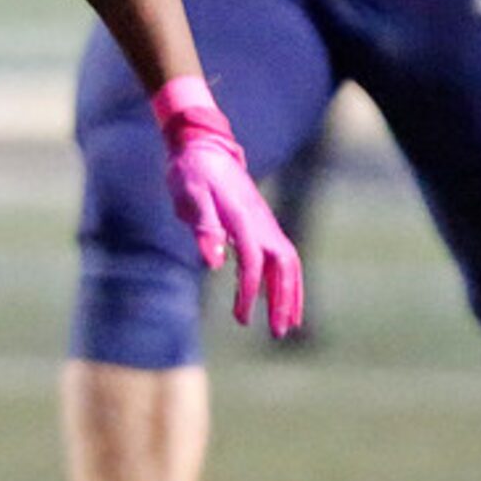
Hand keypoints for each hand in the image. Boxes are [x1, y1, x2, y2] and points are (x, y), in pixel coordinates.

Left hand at [151, 77, 303, 335]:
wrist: (203, 147)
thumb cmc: (191, 173)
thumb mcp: (189, 196)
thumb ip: (203, 227)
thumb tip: (213, 263)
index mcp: (243, 218)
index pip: (253, 263)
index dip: (250, 293)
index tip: (241, 318)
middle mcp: (262, 222)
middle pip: (284, 267)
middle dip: (284, 301)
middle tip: (280, 333)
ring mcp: (265, 223)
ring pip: (288, 264)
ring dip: (290, 294)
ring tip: (288, 324)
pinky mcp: (262, 224)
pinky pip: (281, 256)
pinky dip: (284, 280)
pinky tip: (275, 297)